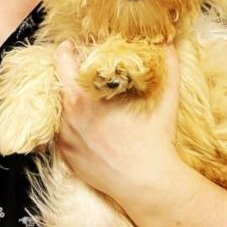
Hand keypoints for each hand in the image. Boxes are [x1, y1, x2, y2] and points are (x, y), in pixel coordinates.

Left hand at [53, 40, 180, 199]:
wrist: (146, 183)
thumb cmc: (154, 141)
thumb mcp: (165, 99)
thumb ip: (168, 65)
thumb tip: (169, 42)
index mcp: (82, 97)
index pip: (62, 61)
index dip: (67, 49)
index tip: (73, 45)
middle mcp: (66, 116)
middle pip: (56, 83)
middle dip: (66, 73)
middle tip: (79, 68)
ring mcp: (64, 138)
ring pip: (58, 108)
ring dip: (67, 98)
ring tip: (84, 95)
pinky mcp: (66, 156)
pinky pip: (61, 131)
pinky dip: (69, 122)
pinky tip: (86, 122)